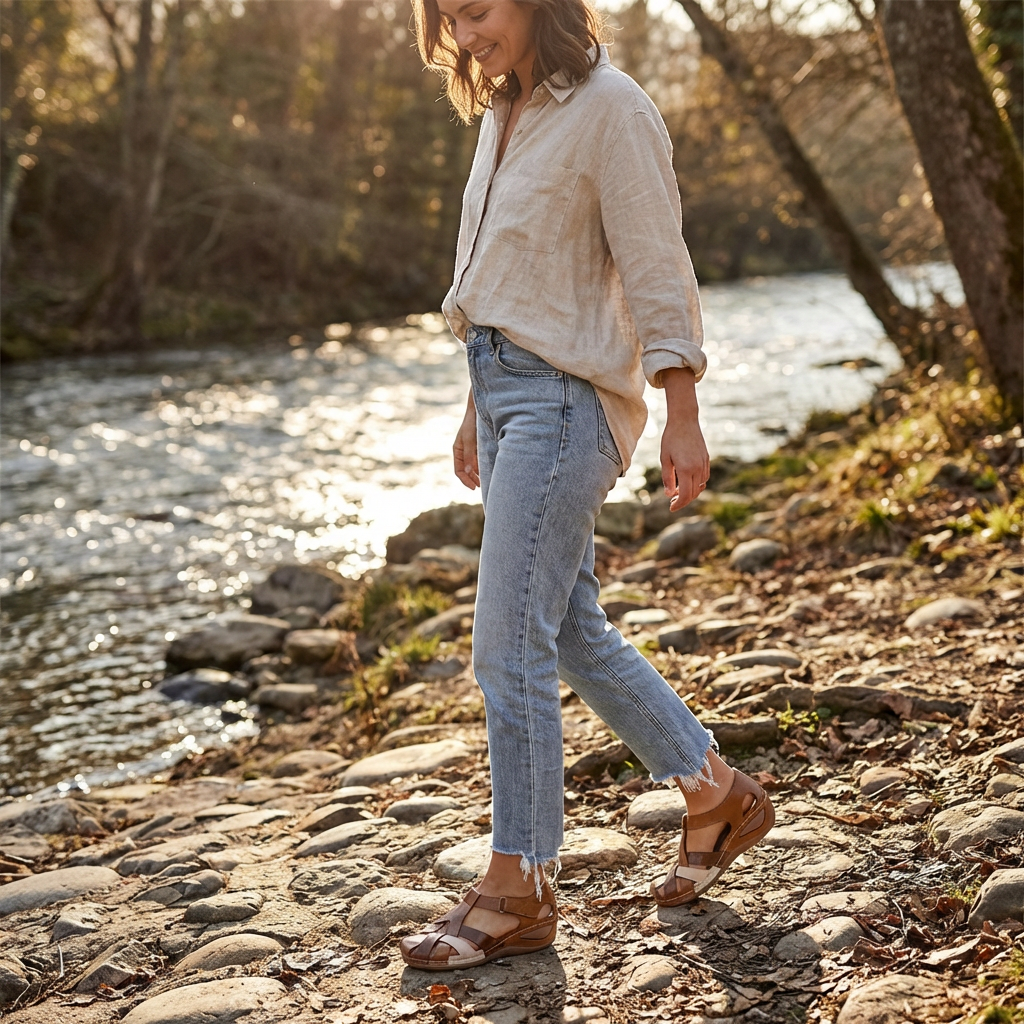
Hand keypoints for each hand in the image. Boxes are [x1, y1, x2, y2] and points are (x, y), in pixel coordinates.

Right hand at [453, 391, 479, 488]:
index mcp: (458, 450)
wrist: (481, 408)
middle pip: (467, 471)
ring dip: (480, 474)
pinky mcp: (481, 445)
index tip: (475, 487)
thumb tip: (469, 472)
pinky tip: (492, 469)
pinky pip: (481, 460)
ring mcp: (472, 448)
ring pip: (474, 466)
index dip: (466, 480)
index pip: (459, 471)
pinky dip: (485, 466)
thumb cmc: (473, 422)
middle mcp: (464, 451)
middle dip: (473, 480)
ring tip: (488, 480)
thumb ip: (469, 456)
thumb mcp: (470, 439)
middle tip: (483, 487)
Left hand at [660, 367, 709, 512]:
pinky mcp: (706, 459)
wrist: (684, 421)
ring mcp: (704, 464)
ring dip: (690, 492)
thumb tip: (669, 494)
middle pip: (694, 493)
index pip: (685, 495)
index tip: (671, 508)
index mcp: (686, 470)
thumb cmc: (671, 439)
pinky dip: (697, 484)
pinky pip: (704, 478)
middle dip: (683, 501)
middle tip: (672, 502)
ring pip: (700, 487)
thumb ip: (667, 478)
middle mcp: (698, 469)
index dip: (678, 504)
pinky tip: (687, 482)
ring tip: (677, 492)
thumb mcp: (664, 459)